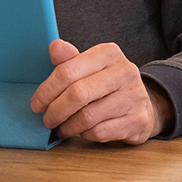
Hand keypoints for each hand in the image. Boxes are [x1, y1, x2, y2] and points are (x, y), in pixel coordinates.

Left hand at [31, 40, 171, 144]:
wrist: (143, 105)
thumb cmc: (108, 85)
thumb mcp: (89, 67)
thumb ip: (69, 60)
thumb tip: (54, 47)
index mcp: (109, 53)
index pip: (68, 70)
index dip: (47, 90)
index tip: (37, 103)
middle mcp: (125, 72)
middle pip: (77, 94)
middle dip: (55, 110)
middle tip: (47, 119)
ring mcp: (134, 97)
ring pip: (87, 116)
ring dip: (68, 126)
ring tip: (61, 127)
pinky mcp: (137, 121)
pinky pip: (100, 132)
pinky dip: (84, 134)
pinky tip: (81, 131)